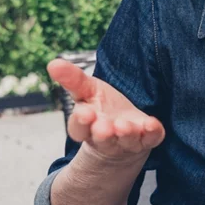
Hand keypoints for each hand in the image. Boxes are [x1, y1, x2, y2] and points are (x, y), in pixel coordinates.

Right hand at [47, 59, 164, 162]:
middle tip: (104, 126)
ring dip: (125, 133)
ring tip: (124, 126)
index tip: (84, 113)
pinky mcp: (147, 139)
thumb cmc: (102, 108)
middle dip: (103, 133)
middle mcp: (106, 138)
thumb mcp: (86, 91)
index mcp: (87, 126)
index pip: (79, 128)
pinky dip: (152, 133)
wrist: (125, 130)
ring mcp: (128, 141)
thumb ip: (72, 79)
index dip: (81, 122)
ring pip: (126, 140)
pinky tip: (152, 124)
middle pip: (102, 138)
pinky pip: (151, 139)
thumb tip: (52, 63)